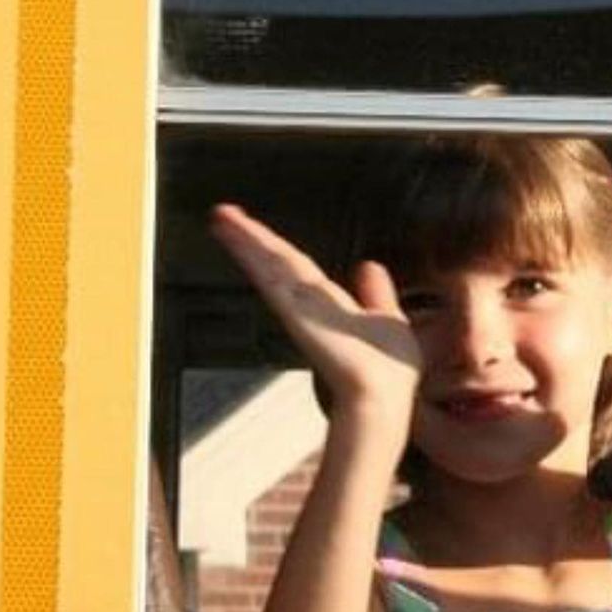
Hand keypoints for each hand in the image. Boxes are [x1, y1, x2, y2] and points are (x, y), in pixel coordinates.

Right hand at [210, 205, 421, 421]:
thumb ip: (377, 294)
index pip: (298, 268)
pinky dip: (253, 255)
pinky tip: (238, 237)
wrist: (383, 397)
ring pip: (270, 264)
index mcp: (330, 305)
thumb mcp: (389, 320)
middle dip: (252, 237)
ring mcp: (300, 309)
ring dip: (246, 239)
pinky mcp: (296, 312)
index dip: (277, 247)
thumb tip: (369, 265)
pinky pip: (271, 277)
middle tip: (223, 213)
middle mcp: (310, 305)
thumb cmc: (389, 373)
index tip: (257, 229)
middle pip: (277, 262)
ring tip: (222, 215)